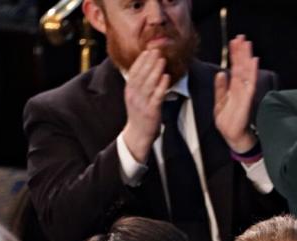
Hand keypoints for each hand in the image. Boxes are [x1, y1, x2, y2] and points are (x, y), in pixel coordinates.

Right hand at [121, 48, 169, 163]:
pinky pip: (157, 96)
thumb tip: (146, 69)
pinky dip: (162, 86)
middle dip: (149, 62)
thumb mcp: (135, 97)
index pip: (134, 72)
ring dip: (155, 70)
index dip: (141, 60)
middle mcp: (134, 95)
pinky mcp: (151, 111)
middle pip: (141, 75)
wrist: (138, 135)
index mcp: (129, 91)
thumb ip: (139, 84)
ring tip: (162, 59)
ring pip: (149, 84)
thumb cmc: (139, 114)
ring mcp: (142, 103)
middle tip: (157, 50)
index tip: (148, 50)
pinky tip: (166, 77)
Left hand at [214, 35, 259, 153]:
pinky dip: (251, 74)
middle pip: (241, 68)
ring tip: (247, 44)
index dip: (234, 55)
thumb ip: (220, 88)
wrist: (235, 140)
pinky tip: (253, 62)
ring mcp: (244, 95)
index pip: (234, 68)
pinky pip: (249, 85)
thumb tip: (220, 73)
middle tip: (241, 37)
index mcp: (234, 90)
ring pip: (245, 73)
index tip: (234, 41)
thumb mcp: (219, 104)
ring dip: (246, 58)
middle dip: (241, 52)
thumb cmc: (229, 124)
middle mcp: (240, 90)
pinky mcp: (246, 102)